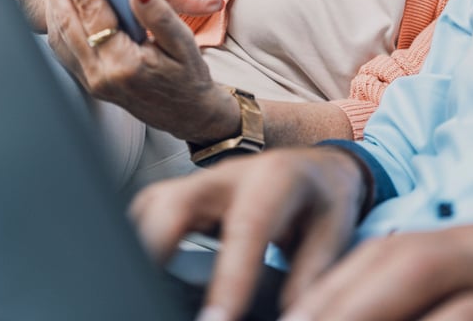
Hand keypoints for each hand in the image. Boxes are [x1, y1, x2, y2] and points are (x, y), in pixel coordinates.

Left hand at [38, 0, 228, 139]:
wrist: (187, 114)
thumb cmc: (189, 78)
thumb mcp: (185, 44)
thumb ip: (159, 15)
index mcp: (124, 64)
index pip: (94, 13)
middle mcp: (100, 75)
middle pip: (68, 21)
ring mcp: (90, 81)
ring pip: (60, 33)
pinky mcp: (87, 81)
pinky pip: (64, 46)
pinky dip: (58, 17)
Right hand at [129, 147, 368, 320]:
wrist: (317, 167)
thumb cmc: (325, 201)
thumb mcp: (334, 233)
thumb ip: (311, 275)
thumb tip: (289, 317)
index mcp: (273, 178)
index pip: (244, 228)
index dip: (228, 278)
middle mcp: (227, 174)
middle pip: (173, 204)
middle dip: (154, 250)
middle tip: (147, 296)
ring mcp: (199, 181)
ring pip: (150, 206)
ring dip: (138, 246)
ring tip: (138, 289)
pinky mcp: (183, 194)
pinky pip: (148, 213)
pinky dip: (137, 241)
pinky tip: (139, 273)